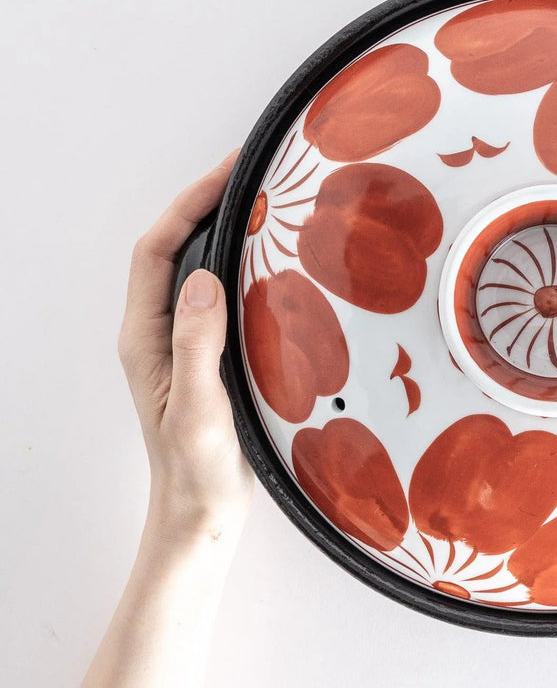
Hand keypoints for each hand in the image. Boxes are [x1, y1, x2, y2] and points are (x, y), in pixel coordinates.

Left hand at [118, 150, 253, 544]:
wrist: (204, 512)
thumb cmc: (197, 471)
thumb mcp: (197, 411)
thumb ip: (196, 347)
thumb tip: (203, 282)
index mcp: (147, 337)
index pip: (157, 251)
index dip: (188, 206)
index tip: (228, 175)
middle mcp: (161, 332)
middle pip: (175, 247)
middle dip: (208, 203)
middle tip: (254, 175)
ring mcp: (186, 342)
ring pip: (200, 268)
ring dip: (227, 231)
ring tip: (267, 206)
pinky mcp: (212, 353)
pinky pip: (224, 294)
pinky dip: (246, 266)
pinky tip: (279, 265)